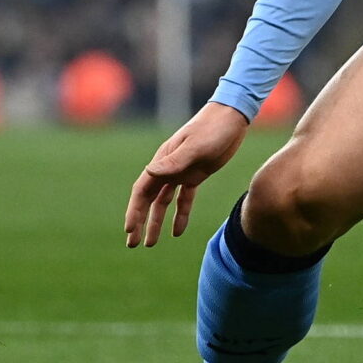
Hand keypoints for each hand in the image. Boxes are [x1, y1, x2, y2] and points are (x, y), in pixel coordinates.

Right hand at [125, 102, 251, 247]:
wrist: (232, 118)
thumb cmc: (212, 129)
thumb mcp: (195, 147)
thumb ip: (174, 162)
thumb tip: (149, 172)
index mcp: (163, 160)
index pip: (142, 190)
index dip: (134, 211)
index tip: (129, 230)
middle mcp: (168, 168)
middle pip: (148, 199)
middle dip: (139, 221)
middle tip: (133, 244)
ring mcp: (181, 172)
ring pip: (163, 202)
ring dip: (156, 222)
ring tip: (150, 243)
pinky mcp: (196, 175)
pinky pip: (184, 199)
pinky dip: (179, 215)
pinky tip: (177, 232)